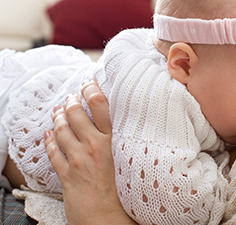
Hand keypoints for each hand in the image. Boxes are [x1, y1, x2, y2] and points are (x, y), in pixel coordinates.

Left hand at [43, 80, 135, 224]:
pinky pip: (53, 151)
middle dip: (71, 102)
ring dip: (58, 117)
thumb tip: (119, 127)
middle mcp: (94, 146)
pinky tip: (48, 134)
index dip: (92, 90)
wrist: (109, 218)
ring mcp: (78, 160)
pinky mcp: (66, 173)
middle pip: (77, 114)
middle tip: (70, 96)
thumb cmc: (124, 192)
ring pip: (62, 130)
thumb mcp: (128, 160)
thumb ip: (121, 142)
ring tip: (57, 110)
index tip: (89, 82)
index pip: (100, 106)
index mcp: (113, 141)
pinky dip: (49, 140)